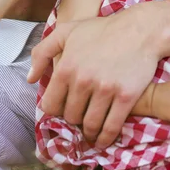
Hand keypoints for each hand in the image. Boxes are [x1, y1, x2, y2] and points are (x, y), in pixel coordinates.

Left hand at [29, 6, 160, 147]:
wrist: (140, 30)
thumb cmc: (102, 29)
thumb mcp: (67, 32)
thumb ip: (42, 52)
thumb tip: (30, 79)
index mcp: (66, 67)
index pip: (50, 105)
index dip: (55, 109)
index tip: (63, 108)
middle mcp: (83, 81)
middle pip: (70, 116)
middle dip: (74, 118)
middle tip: (80, 116)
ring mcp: (105, 90)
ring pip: (90, 125)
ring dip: (88, 132)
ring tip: (90, 131)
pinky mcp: (125, 97)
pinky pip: (111, 127)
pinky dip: (105, 138)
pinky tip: (102, 140)